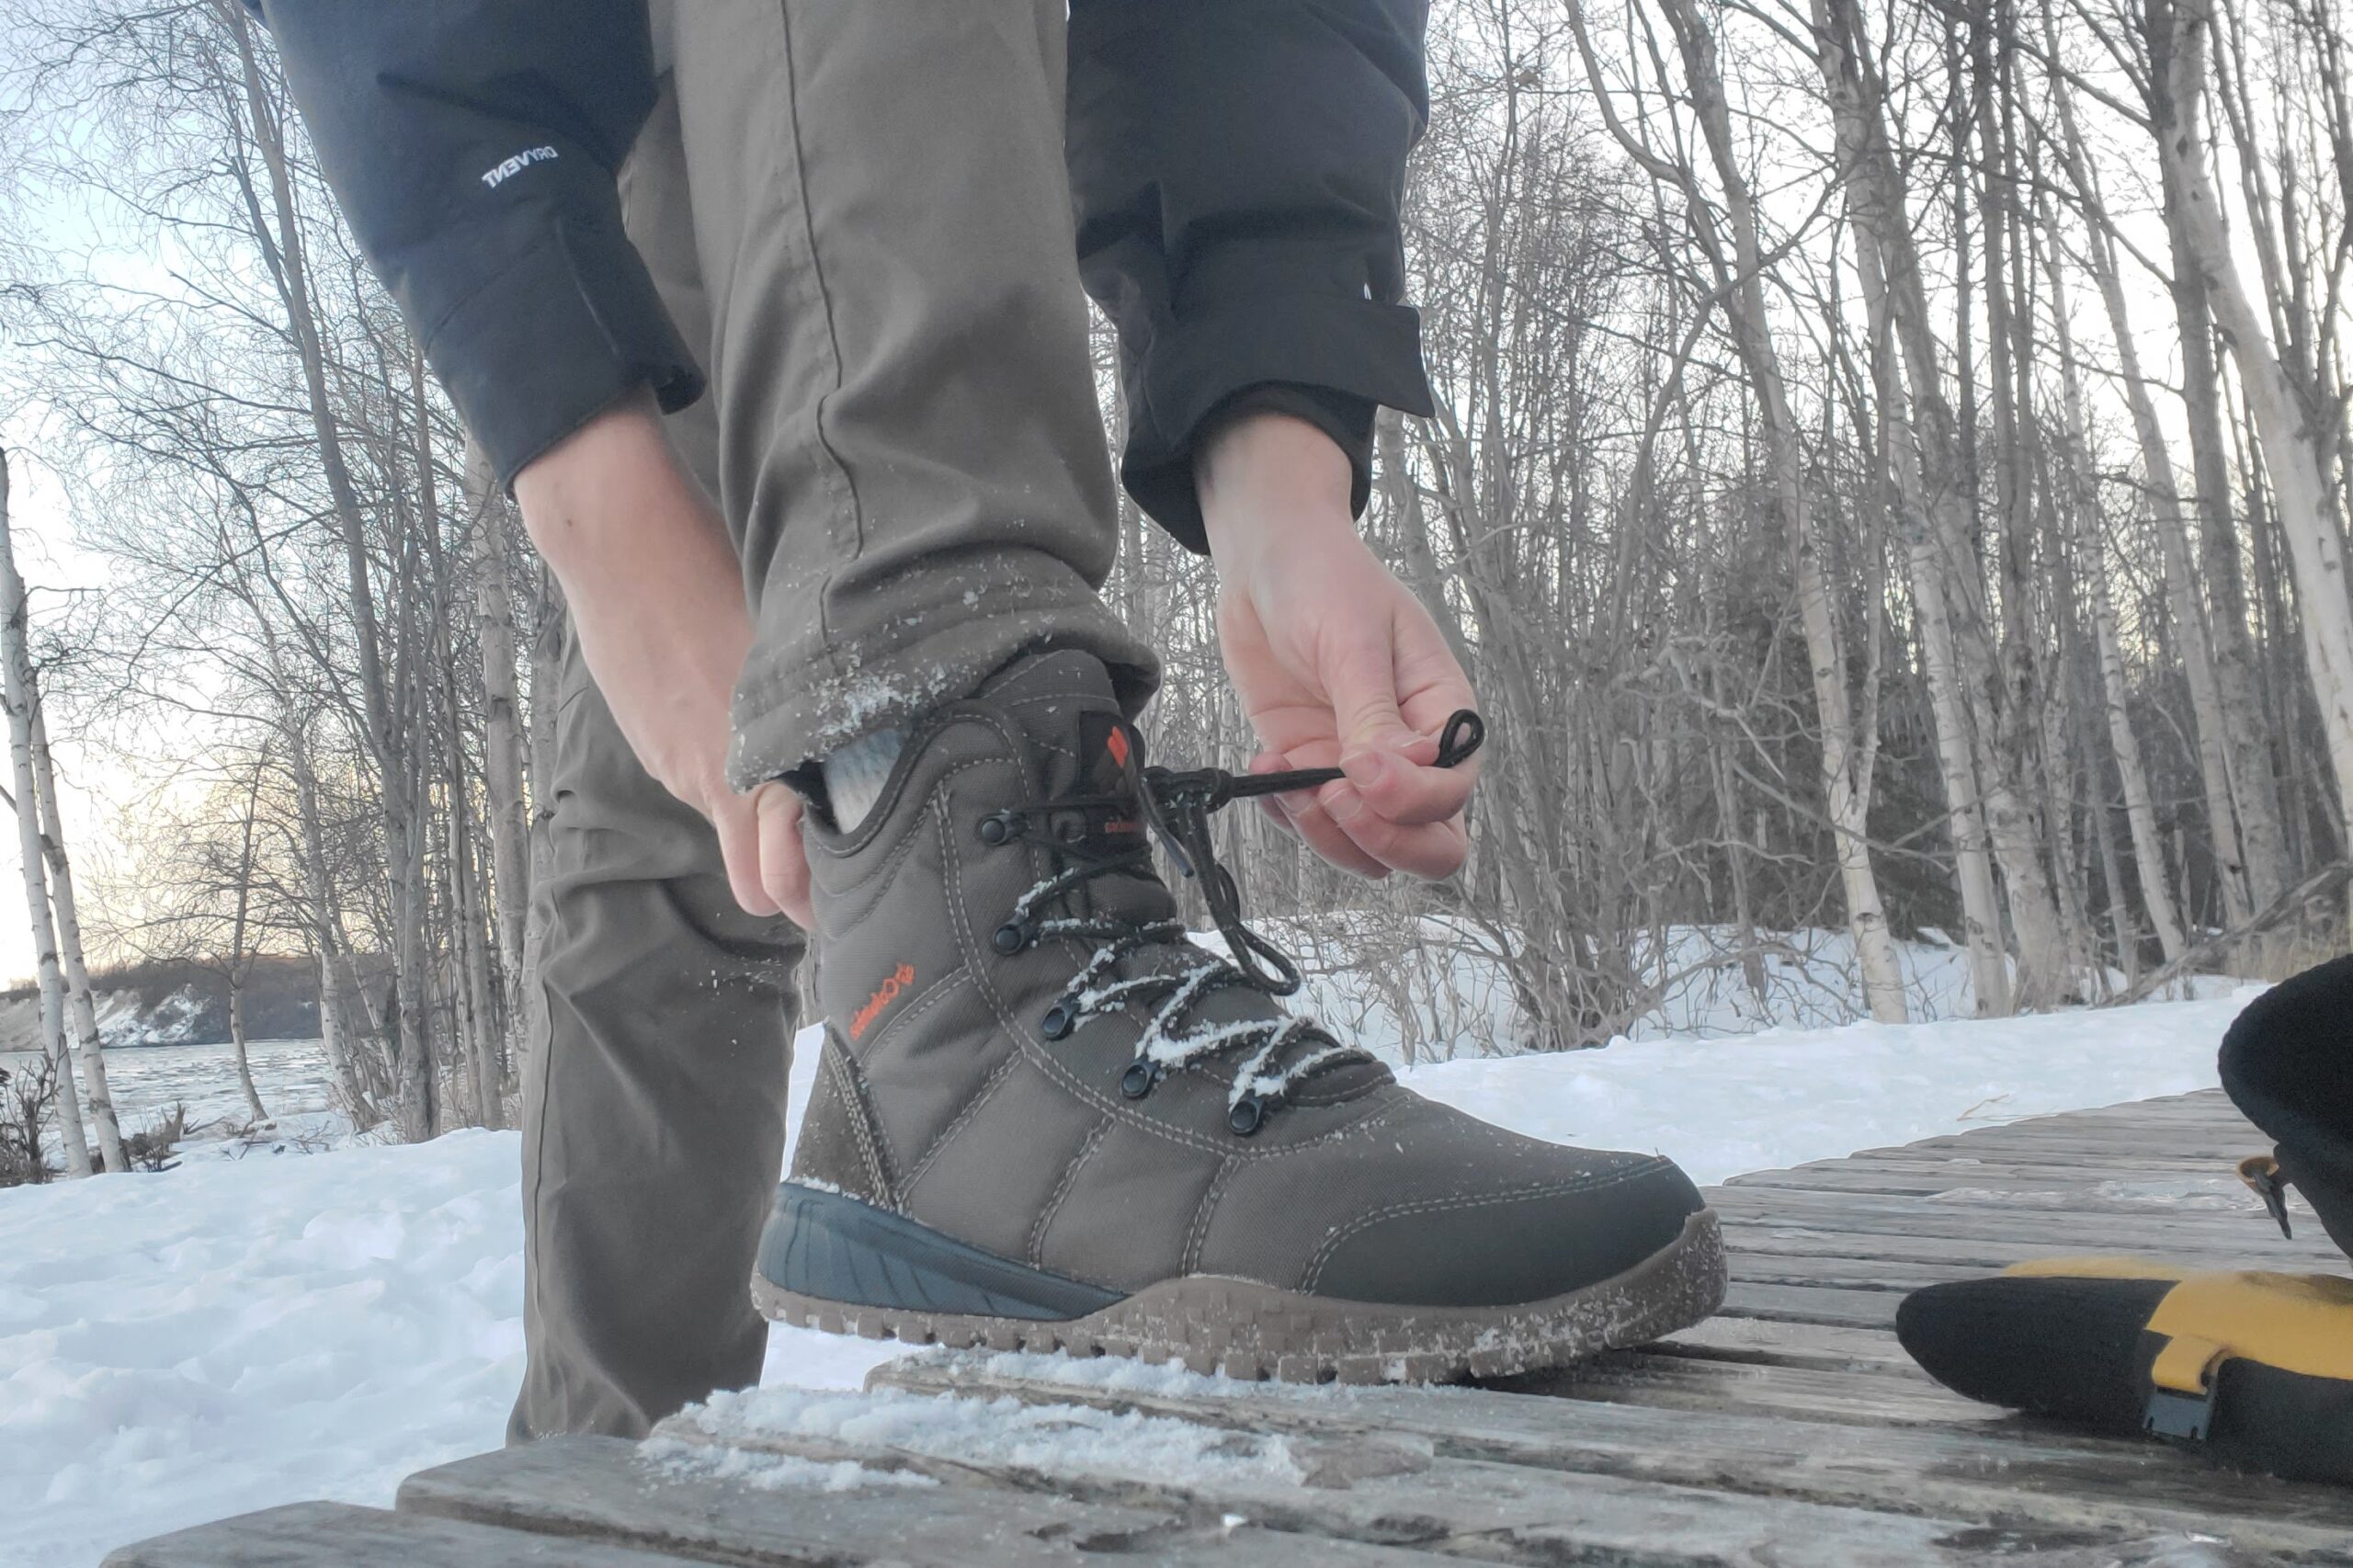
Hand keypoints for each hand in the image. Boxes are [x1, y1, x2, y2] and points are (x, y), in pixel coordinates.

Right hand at [513, 396, 811, 924]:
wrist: (617, 544)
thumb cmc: (714, 581)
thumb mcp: (783, 658)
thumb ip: (814, 730)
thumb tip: (850, 769)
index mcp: (754, 771)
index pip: (776, 887)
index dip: (814, 897)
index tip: (852, 882)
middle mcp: (711, 783)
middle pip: (752, 884)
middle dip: (792, 887)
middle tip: (834, 852)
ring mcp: (673, 765)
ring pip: (728, 823)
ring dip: (761, 818)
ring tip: (799, 761)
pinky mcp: (650, 741)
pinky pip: (701, 777)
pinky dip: (727, 771)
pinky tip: (742, 720)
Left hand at [1197, 411, 1479, 878]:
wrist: (1266, 562)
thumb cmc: (1325, 580)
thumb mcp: (1354, 640)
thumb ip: (1373, 714)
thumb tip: (1394, 776)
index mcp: (1442, 713)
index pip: (1452, 791)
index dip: (1409, 799)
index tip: (1356, 768)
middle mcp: (1410, 752)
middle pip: (1429, 844)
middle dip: (1381, 840)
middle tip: (1329, 798)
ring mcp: (1359, 768)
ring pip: (1367, 851)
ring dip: (1325, 833)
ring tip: (1286, 775)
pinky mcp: (1310, 768)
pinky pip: (1311, 825)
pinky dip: (1286, 814)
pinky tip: (1265, 765)